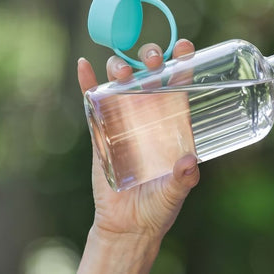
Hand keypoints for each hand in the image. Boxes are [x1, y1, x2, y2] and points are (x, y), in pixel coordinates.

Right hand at [76, 39, 199, 271]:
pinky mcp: (100, 131)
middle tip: (152, 58)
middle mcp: (150, 116)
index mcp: (173, 124)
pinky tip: (83, 65)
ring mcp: (123, 120)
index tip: (184, 47)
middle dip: (150, 59)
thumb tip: (190, 163)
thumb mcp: (175, 193)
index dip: (182, 63)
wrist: (126, 226)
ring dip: (122, 68)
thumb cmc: (157, 208)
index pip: (180, 85)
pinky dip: (86, 82)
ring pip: (122, 83)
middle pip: (150, 77)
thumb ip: (183, 179)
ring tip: (123, 69)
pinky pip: (92, 102)